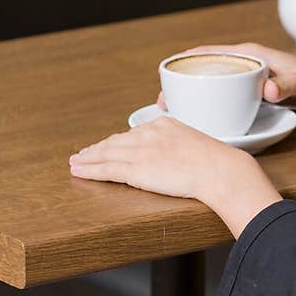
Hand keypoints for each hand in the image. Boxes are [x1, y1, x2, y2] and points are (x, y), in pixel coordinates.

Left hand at [69, 116, 282, 237]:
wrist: (221, 171)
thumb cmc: (218, 164)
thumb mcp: (199, 146)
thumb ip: (183, 147)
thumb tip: (181, 158)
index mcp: (165, 125)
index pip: (134, 134)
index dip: (117, 142)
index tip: (107, 146)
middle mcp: (150, 134)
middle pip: (116, 141)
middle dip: (97, 148)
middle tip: (83, 153)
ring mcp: (142, 151)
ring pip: (106, 154)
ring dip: (88, 159)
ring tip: (75, 162)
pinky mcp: (137, 170)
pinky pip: (106, 169)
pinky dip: (89, 170)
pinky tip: (78, 170)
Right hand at [156, 42, 295, 108]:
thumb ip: (285, 84)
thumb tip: (267, 91)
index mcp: (248, 55)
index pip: (209, 52)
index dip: (187, 61)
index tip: (168, 72)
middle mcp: (242, 64)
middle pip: (204, 69)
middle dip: (182, 82)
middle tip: (164, 101)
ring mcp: (244, 79)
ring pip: (210, 84)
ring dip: (192, 95)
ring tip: (173, 111)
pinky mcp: (248, 92)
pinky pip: (222, 95)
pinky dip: (208, 103)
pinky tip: (199, 119)